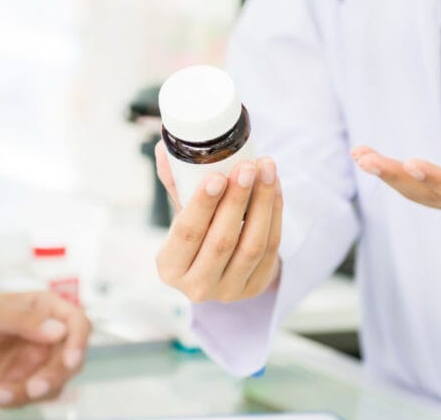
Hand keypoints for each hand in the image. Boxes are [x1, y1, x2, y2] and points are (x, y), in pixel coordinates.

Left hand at [0, 292, 89, 408]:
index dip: (79, 341)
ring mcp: (32, 363)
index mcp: (42, 309)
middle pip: (71, 360)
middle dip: (54, 377)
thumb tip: (59, 330)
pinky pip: (28, 400)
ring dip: (29, 394)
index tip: (70, 360)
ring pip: (53, 385)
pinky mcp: (17, 384)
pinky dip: (11, 401)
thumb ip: (23, 320)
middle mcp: (42, 336)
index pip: (76, 322)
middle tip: (32, 387)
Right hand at [154, 141, 282, 302]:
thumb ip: (176, 183)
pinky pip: (271, 248)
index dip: (202, 205)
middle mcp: (197, 286)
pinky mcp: (256, 287)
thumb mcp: (181, 213)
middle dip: (237, 200)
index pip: (186, 234)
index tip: (216, 177)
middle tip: (246, 167)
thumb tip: (166, 148)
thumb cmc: (197, 233)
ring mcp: (229, 291)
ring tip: (265, 170)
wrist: (221, 267)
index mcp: (170, 267)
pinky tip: (275, 187)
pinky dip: (275, 214)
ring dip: (262, 203)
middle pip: (221, 241)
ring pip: (252, 245)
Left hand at [350, 110, 440, 230]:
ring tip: (359, 155)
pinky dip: (392, 175)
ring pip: (416, 195)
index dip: (437, 180)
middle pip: (430, 196)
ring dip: (386, 176)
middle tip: (366, 159)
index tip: (410, 162)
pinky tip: (368, 158)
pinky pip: (415, 190)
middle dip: (396, 177)